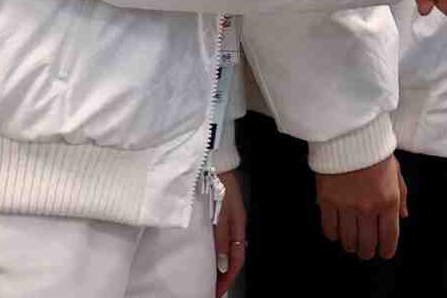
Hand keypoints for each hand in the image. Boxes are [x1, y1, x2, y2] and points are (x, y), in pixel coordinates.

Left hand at [213, 169, 244, 296]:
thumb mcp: (220, 213)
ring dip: (220, 264)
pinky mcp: (218, 214)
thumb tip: (221, 262)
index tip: (219, 290)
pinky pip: (220, 238)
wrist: (213, 161)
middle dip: (224, 275)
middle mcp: (235, 225)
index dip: (229, 276)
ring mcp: (227, 220)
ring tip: (209, 276)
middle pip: (233, 256)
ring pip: (227, 248)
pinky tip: (207, 254)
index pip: (237, 259)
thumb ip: (221, 236)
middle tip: (213, 288)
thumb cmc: (218, 184)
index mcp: (239, 226)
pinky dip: (216, 251)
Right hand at [316, 155, 406, 260]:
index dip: (387, 250)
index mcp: (388, 201)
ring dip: (351, 246)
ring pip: (349, 240)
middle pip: (368, 244)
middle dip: (368, 251)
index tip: (384, 253)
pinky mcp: (328, 202)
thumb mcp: (396, 172)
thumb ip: (401, 196)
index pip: (389, 237)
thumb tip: (402, 216)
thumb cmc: (375, 152)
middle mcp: (369, 208)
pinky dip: (333, 235)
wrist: (349, 135)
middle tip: (366, 251)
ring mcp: (347, 206)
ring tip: (351, 244)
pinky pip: (330, 229)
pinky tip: (336, 233)